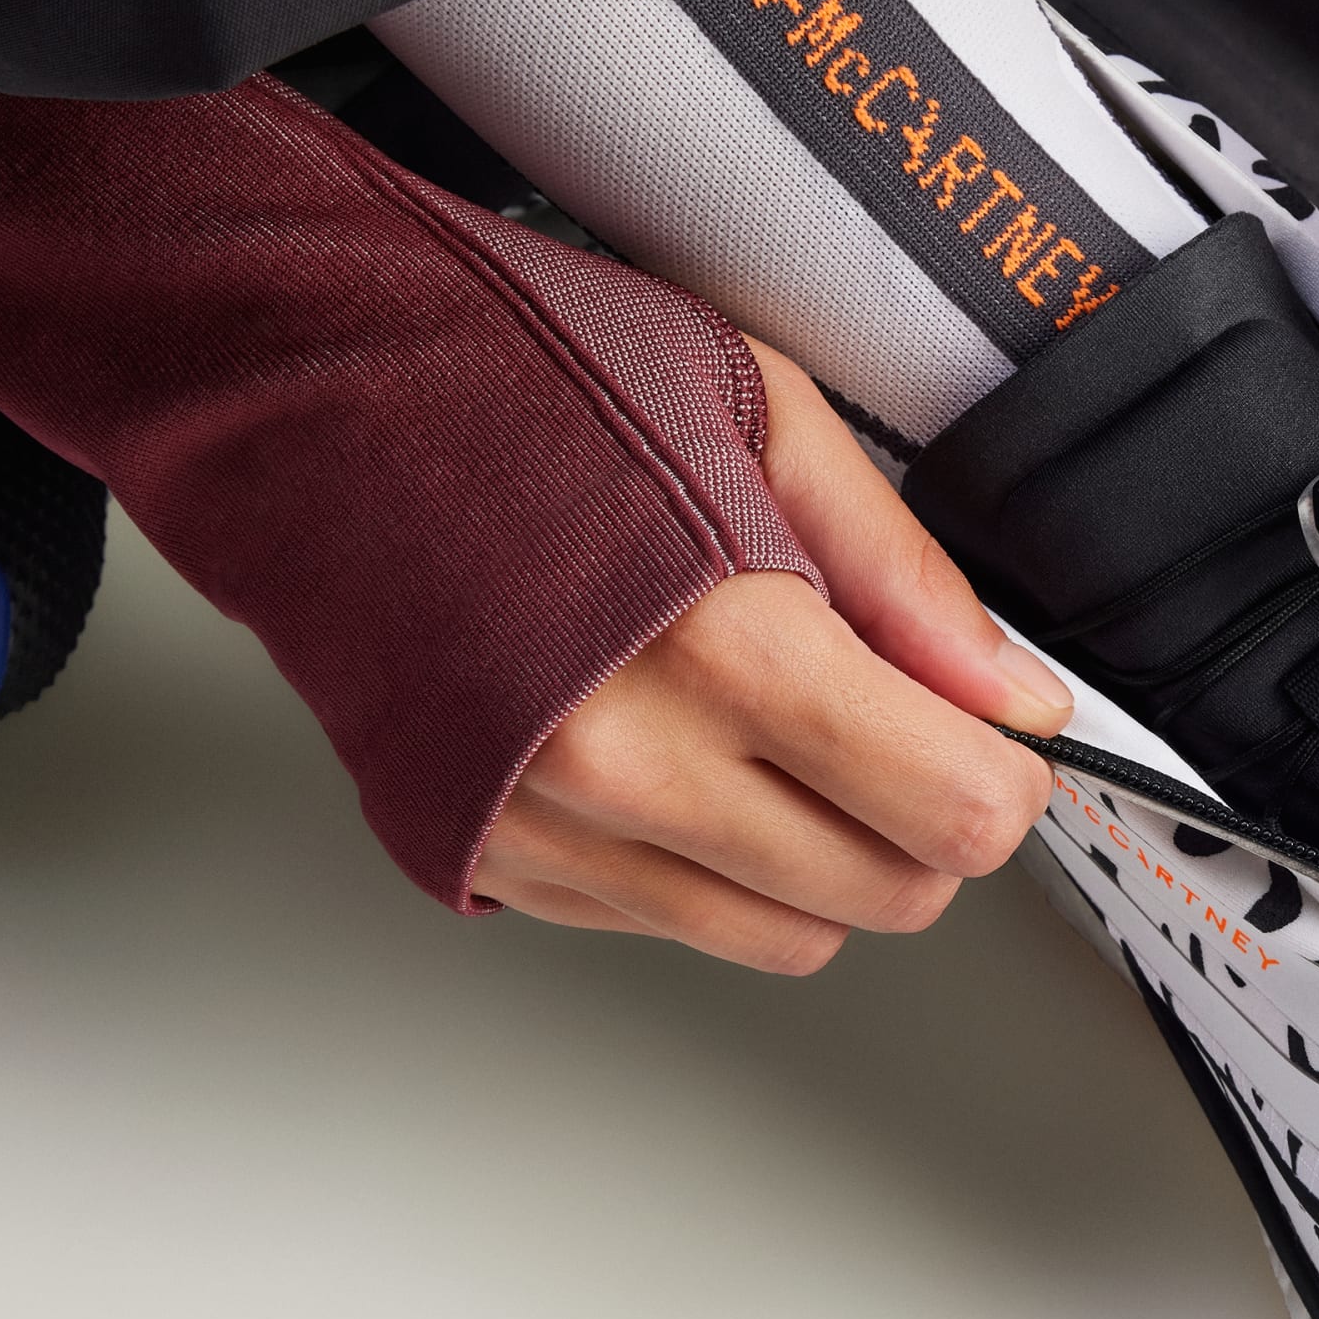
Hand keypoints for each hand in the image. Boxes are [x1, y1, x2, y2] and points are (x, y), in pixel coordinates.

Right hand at [472, 339, 1070, 969]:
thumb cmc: (521, 380)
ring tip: (772, 730)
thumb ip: (906, 575)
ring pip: (791, 938)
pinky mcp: (499, 866)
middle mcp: (634, 770)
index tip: (987, 731)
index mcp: (724, 648)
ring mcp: (557, 835)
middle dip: (924, 819)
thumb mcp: (759, 412)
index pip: (951, 813)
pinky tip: (673, 748)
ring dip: (824, 857)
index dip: (1001, 778)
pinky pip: (676, 926)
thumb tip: (1014, 698)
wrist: (304, 411)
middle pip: (889, 896)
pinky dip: (712, 864)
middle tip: (885, 718)